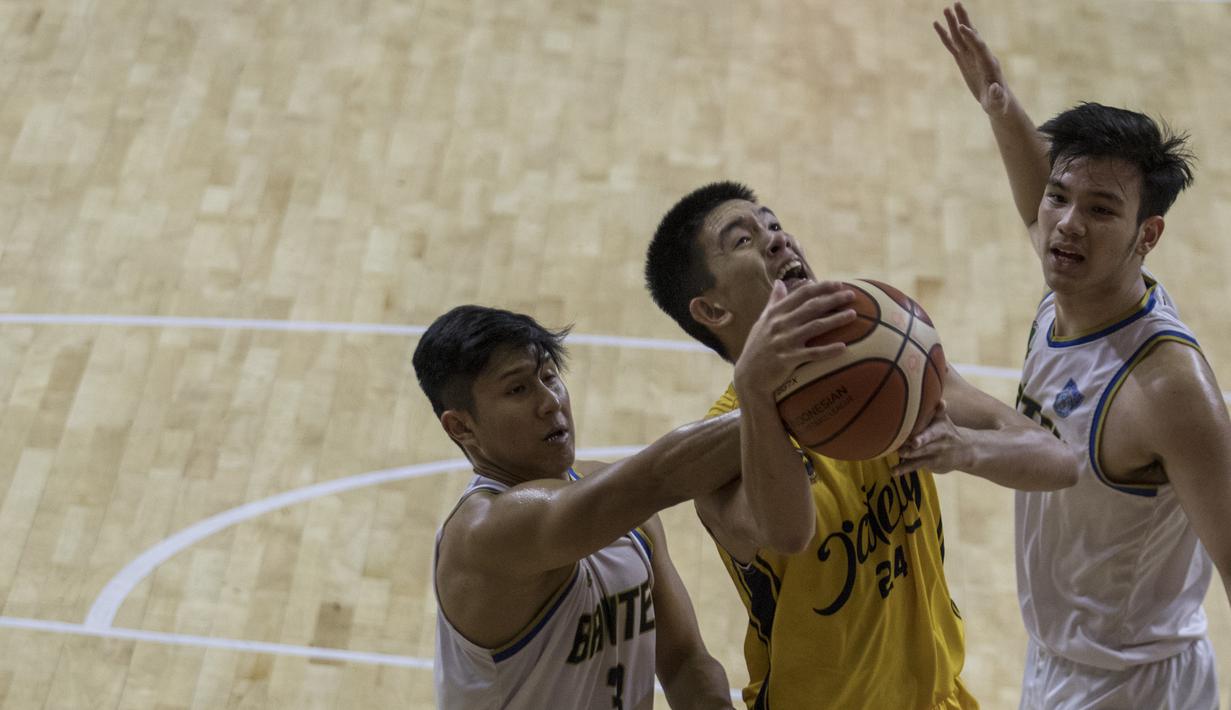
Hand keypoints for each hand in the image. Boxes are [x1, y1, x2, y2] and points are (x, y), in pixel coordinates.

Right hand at [733, 280, 855, 399]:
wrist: (749, 376)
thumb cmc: (757, 347)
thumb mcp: (762, 322)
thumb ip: (773, 302)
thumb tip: (779, 282)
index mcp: (775, 313)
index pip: (801, 295)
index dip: (821, 288)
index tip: (838, 284)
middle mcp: (780, 324)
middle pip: (811, 307)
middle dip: (833, 299)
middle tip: (851, 295)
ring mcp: (784, 342)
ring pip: (815, 327)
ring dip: (836, 319)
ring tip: (853, 315)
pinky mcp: (788, 359)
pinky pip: (813, 354)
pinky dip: (829, 350)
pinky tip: (844, 347)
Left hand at [893, 401, 974, 474]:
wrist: (965, 449)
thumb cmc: (947, 430)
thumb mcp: (945, 420)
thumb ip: (940, 411)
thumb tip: (941, 401)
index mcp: (940, 432)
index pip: (932, 434)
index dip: (924, 438)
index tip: (914, 442)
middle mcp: (938, 445)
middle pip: (924, 448)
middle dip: (913, 450)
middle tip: (901, 451)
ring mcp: (934, 457)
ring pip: (918, 460)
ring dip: (906, 462)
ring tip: (894, 465)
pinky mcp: (930, 466)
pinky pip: (915, 467)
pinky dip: (904, 469)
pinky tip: (893, 472)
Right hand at [934, 3, 1009, 115]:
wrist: (997, 101)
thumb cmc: (997, 103)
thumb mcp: (997, 102)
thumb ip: (996, 96)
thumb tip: (995, 88)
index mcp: (989, 63)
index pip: (979, 46)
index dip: (971, 36)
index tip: (962, 26)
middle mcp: (981, 55)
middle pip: (971, 34)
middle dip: (964, 20)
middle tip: (956, 4)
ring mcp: (971, 56)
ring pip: (961, 36)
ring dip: (954, 22)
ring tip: (947, 8)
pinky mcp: (964, 59)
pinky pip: (953, 44)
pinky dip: (945, 34)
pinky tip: (937, 24)